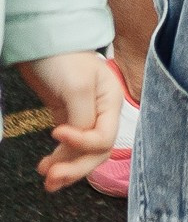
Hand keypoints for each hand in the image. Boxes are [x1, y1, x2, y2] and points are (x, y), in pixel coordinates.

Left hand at [21, 49, 120, 190]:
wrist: (42, 41)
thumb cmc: (64, 57)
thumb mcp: (77, 86)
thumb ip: (83, 117)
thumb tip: (81, 143)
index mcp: (112, 102)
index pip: (104, 138)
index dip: (81, 142)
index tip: (56, 132)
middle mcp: (102, 113)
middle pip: (96, 153)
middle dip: (75, 167)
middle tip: (53, 177)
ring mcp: (85, 118)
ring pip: (82, 155)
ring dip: (66, 170)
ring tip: (47, 179)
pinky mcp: (67, 120)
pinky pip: (69, 149)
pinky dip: (59, 160)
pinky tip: (46, 167)